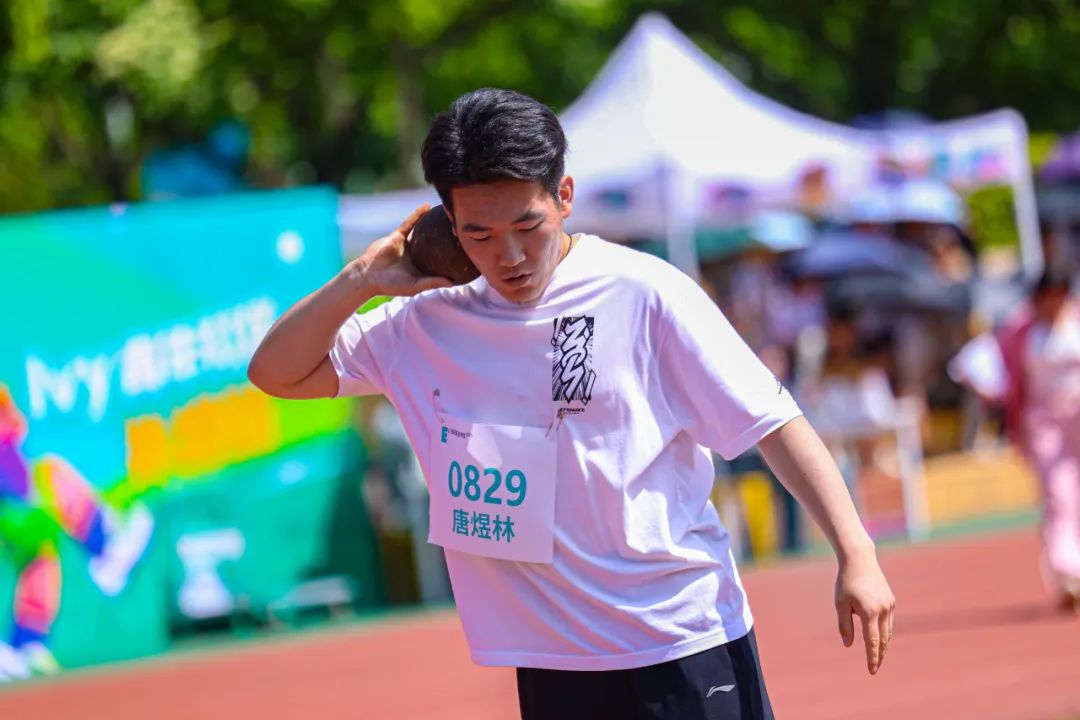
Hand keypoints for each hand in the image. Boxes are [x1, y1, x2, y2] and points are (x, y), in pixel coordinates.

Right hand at [350, 204, 452, 296]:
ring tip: (446, 213)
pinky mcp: (397, 235)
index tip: (465, 250)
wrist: (368, 275)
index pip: (439, 260)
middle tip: (460, 229)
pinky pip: (409, 223)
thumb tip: (453, 283)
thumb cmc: (391, 284)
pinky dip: (417, 214)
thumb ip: (432, 282)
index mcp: (421, 267)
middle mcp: (416, 255)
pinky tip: (427, 206)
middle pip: (434, 244)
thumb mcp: (415, 285)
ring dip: (433, 222)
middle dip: (446, 236)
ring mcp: (407, 244)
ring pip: (423, 231)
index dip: (451, 255)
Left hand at [835, 546, 894, 674]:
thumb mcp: (840, 603)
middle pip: (883, 640)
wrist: (860, 560)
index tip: (871, 671)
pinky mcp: (891, 601)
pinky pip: (888, 622)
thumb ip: (845, 625)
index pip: (872, 642)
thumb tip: (849, 645)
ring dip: (882, 645)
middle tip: (874, 668)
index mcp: (869, 612)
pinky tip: (879, 638)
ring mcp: (889, 605)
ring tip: (876, 656)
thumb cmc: (846, 582)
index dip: (872, 658)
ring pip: (887, 632)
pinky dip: (884, 632)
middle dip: (879, 656)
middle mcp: (883, 610)